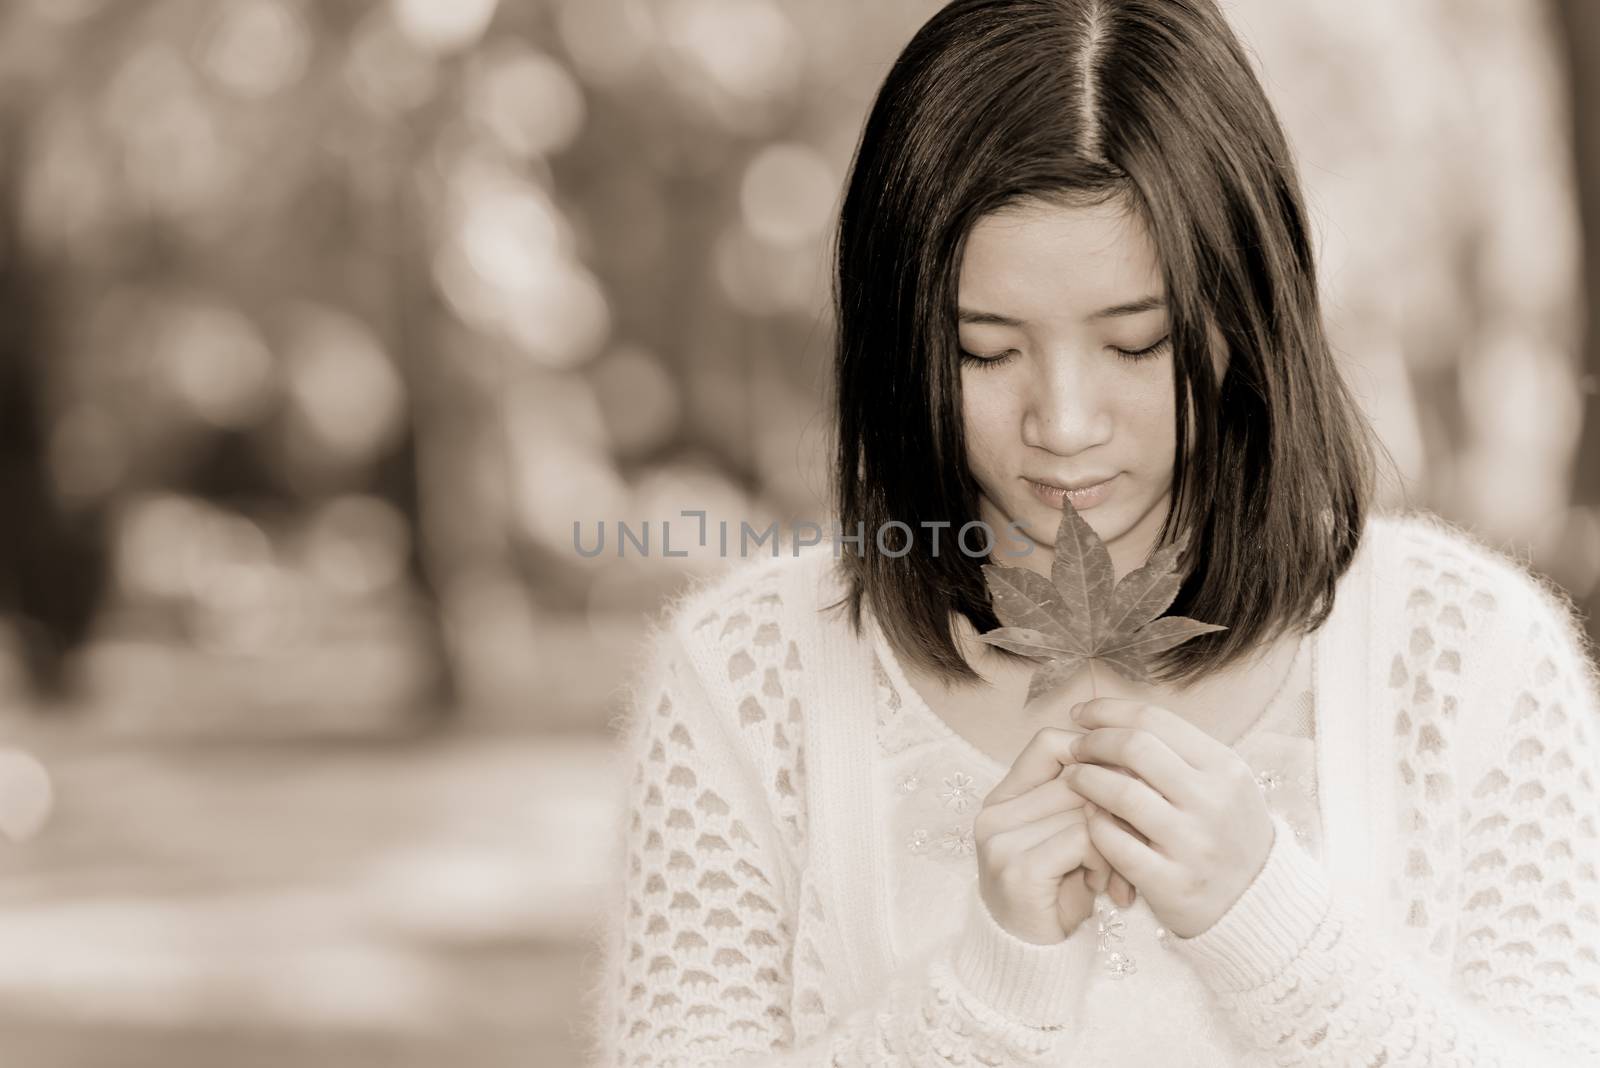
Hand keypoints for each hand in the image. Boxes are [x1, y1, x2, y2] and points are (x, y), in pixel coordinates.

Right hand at [975, 726, 1136, 944]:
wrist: (1030, 962)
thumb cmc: (1057, 898)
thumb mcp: (1066, 842)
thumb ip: (1080, 802)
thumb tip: (1130, 759)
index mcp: (1002, 798)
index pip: (1048, 743)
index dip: (1092, 756)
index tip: (1122, 789)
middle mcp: (994, 813)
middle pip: (1077, 776)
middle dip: (1117, 807)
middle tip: (1135, 842)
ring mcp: (1000, 840)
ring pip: (1085, 806)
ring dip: (1116, 839)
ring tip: (1117, 874)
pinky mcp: (1018, 868)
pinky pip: (1083, 838)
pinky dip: (1106, 860)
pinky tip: (1104, 888)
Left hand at [1062, 699, 1275, 938]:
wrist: (1258, 904)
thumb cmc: (1227, 832)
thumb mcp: (1222, 784)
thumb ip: (1177, 752)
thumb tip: (1112, 718)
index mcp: (1224, 767)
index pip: (1154, 720)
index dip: (1107, 711)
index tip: (1081, 713)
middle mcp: (1212, 801)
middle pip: (1134, 748)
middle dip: (1092, 742)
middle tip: (1074, 748)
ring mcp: (1193, 844)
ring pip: (1121, 793)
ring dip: (1085, 780)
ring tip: (1073, 779)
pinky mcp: (1172, 884)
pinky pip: (1115, 843)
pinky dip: (1094, 825)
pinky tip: (1088, 820)